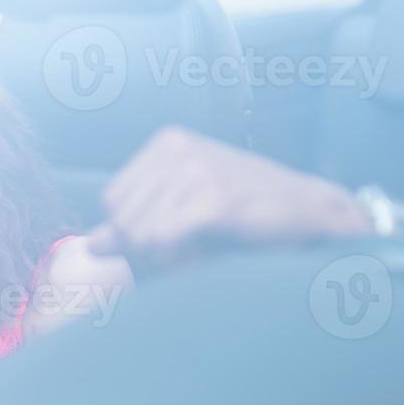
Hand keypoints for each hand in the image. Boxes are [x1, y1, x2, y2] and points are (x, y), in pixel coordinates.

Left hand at [88, 127, 371, 262]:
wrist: (312, 215)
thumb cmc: (250, 215)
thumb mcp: (186, 212)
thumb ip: (136, 226)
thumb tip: (91, 245)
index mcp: (167, 143)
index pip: (112, 202)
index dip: (135, 235)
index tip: (175, 240)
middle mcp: (177, 147)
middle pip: (122, 220)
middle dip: (148, 250)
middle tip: (193, 250)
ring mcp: (196, 169)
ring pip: (138, 235)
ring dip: (168, 258)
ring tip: (205, 250)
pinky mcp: (214, 198)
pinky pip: (159, 241)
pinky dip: (178, 261)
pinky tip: (206, 256)